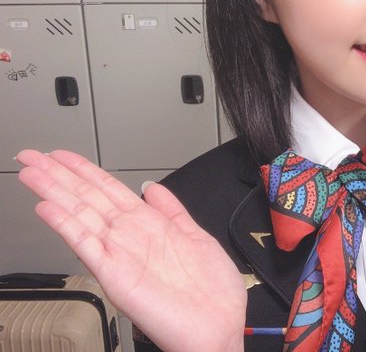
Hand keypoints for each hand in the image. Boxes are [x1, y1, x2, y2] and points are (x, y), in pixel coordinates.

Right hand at [16, 150, 245, 351]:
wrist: (218, 327)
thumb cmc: (210, 291)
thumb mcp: (196, 236)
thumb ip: (172, 210)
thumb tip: (152, 187)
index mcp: (148, 225)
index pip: (109, 189)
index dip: (84, 170)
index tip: (61, 155)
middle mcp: (129, 237)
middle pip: (87, 197)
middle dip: (58, 175)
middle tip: (31, 155)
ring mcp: (119, 254)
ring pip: (80, 215)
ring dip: (54, 192)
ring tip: (30, 172)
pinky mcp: (115, 275)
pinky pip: (86, 245)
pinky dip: (66, 225)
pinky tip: (48, 208)